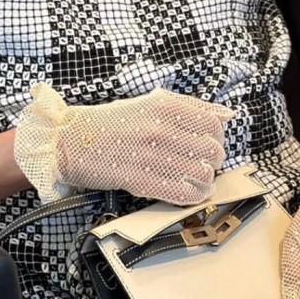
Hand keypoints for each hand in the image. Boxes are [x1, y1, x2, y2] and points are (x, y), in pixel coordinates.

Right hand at [14, 84, 230, 203]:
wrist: (73, 141)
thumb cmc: (112, 121)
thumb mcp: (150, 103)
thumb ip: (188, 107)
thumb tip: (226, 114)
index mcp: (166, 106)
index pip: (213, 124)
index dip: (217, 138)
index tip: (210, 144)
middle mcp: (162, 129)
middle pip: (211, 151)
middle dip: (213, 161)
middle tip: (203, 164)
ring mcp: (152, 156)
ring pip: (201, 174)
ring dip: (205, 181)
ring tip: (196, 180)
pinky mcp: (141, 181)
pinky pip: (182, 193)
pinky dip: (193, 196)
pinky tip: (190, 193)